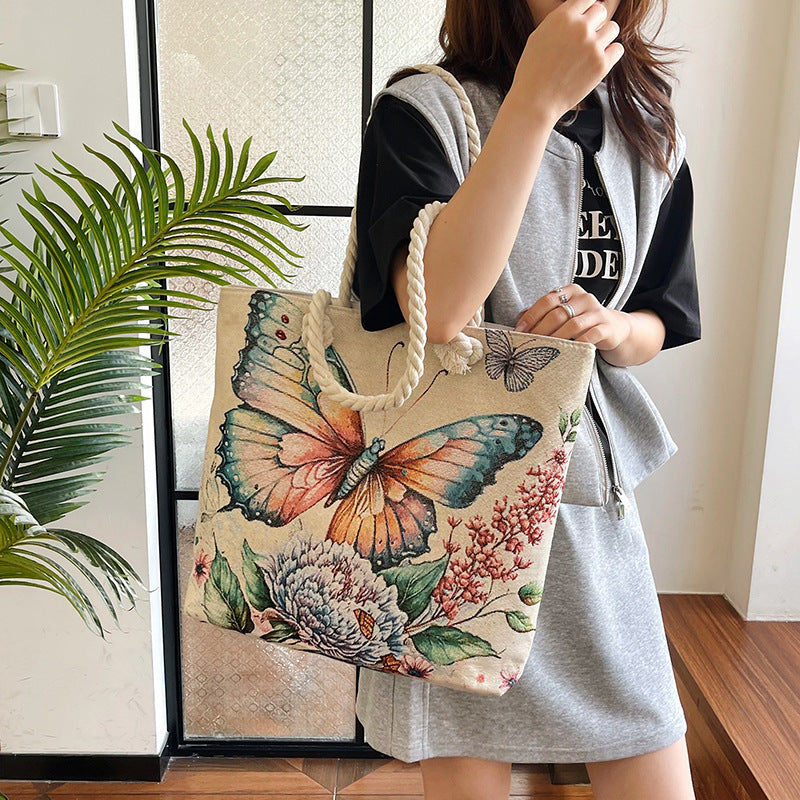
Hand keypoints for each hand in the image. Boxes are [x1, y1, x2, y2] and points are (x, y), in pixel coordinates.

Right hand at [508, 0, 624, 123]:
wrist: (536, 101)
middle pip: (601, 10)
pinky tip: (597, 62)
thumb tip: (580, 12)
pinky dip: (610, 54)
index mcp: (563, 17)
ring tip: (591, 52)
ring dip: (604, 37)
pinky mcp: (602, 64)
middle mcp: (580, 28)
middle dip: (595, 23)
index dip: (585, 10)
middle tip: (585, 39)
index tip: (583, 20)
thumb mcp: (539, 37)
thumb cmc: (533, 72)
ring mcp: (593, 46)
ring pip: (612, 28)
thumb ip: (561, 21)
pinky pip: (618, 49)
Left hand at [514, 284, 631, 350]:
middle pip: (558, 313)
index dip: (531, 316)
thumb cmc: (583, 322)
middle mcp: (585, 298)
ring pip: (572, 325)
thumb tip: (519, 322)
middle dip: (540, 330)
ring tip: (544, 349)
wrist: (615, 329)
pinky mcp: (607, 327)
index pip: (547, 300)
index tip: (519, 331)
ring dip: (556, 338)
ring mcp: (597, 312)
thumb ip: (545, 315)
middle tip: (529, 342)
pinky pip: (589, 336)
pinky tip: (567, 351)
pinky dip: (576, 344)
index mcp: (571, 291)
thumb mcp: (565, 315)